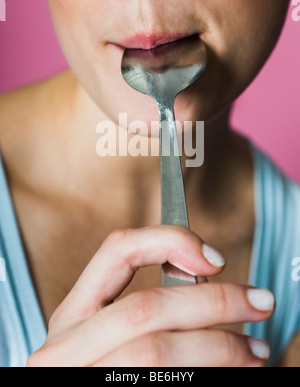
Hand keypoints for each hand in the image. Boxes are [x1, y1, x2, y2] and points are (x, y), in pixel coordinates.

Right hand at [27, 225, 273, 366]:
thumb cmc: (106, 373)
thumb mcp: (109, 340)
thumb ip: (147, 312)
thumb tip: (207, 280)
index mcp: (70, 317)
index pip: (117, 250)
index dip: (169, 242)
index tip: (214, 258)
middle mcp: (65, 346)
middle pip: (147, 306)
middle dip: (214, 302)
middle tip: (258, 303)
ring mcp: (79, 377)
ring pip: (157, 351)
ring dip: (219, 346)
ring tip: (254, 351)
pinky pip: (163, 381)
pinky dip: (208, 372)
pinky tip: (231, 372)